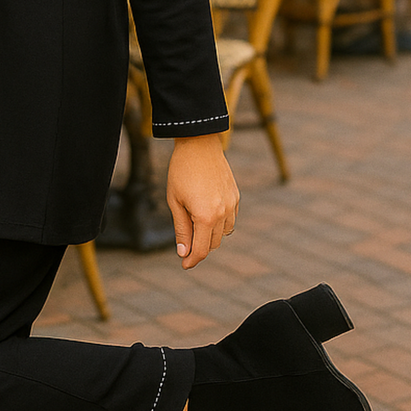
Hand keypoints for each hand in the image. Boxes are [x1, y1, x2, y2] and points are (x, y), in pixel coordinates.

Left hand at [166, 133, 238, 268]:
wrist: (199, 145)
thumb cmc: (181, 172)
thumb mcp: (175, 202)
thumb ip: (181, 229)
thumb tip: (183, 252)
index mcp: (205, 217)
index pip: (201, 250)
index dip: (192, 260)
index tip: (184, 265)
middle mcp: (223, 213)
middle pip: (212, 244)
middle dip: (199, 247)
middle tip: (185, 244)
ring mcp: (232, 205)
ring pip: (223, 234)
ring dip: (210, 235)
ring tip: (194, 223)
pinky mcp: (236, 197)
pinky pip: (230, 219)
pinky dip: (219, 223)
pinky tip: (207, 212)